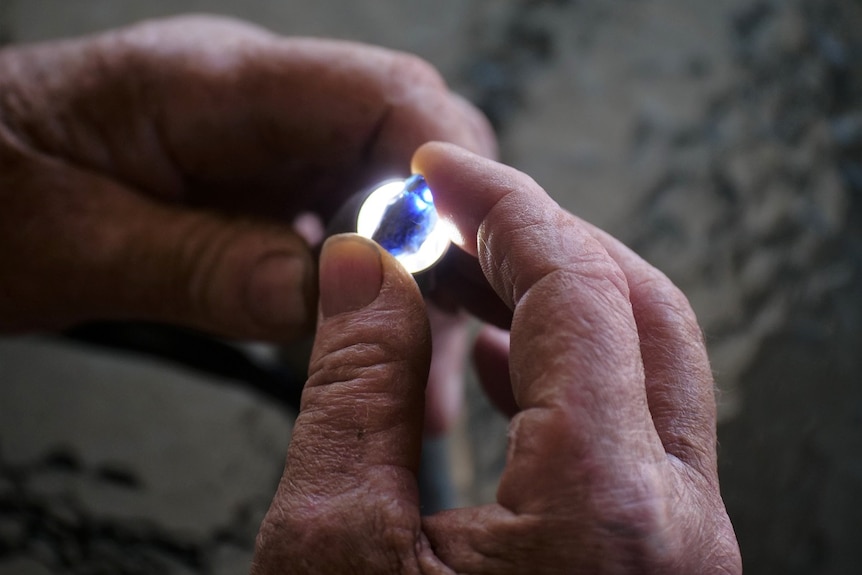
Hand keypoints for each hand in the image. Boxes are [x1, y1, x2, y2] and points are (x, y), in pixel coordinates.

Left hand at [0, 16, 494, 430]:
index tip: (469, 253)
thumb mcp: (75, 245)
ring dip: (418, 281)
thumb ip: (205, 267)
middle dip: (448, 240)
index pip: (382, 95)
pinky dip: (374, 291)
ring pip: (388, 197)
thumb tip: (330, 296)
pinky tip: (377, 348)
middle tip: (456, 337)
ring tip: (422, 377)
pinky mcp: (260, 188)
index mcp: (213, 85)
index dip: (445, 171)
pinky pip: (345, 228)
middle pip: (407, 146)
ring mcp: (263, 145)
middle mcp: (257, 105)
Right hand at [251, 143, 741, 572]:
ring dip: (556, 299)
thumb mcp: (332, 551)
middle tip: (452, 214)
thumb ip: (354, 388)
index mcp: (603, 509)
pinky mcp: (660, 570)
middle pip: (640, 307)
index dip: (501, 202)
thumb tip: (364, 272)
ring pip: (648, 364)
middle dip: (542, 238)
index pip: (574, 283)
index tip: (441, 169)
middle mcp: (676, 528)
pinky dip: (567, 369)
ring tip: (460, 277)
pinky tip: (495, 364)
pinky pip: (632, 430)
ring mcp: (682, 552)